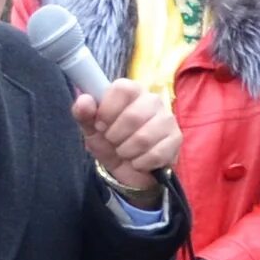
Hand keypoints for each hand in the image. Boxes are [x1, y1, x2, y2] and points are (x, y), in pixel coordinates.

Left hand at [74, 82, 178, 201]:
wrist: (128, 170)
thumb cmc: (110, 144)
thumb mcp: (91, 130)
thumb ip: (83, 114)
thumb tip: (84, 100)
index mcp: (131, 91)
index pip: (122, 89)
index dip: (108, 110)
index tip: (101, 124)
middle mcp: (152, 100)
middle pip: (133, 116)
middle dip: (115, 136)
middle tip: (113, 141)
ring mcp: (167, 119)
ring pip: (144, 138)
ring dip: (127, 151)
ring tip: (125, 152)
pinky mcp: (176, 139)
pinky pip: (156, 154)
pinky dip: (140, 163)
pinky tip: (139, 161)